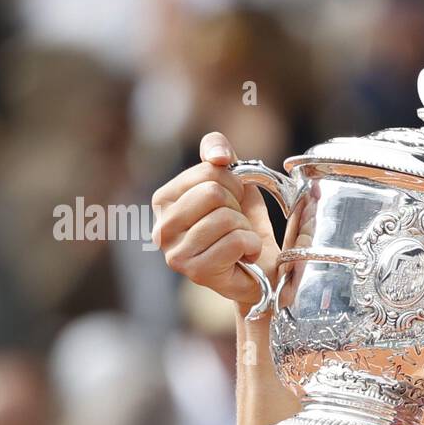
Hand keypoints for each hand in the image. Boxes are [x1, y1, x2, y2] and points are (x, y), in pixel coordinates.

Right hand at [151, 132, 278, 313]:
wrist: (262, 270)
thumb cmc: (243, 225)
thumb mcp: (233, 181)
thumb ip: (218, 152)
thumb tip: (218, 155)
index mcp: (164, 200)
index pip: (207, 171)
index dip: (233, 183)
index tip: (233, 201)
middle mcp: (161, 227)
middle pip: (213, 192)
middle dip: (238, 206)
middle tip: (237, 224)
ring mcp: (175, 253)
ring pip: (225, 217)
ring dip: (245, 228)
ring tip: (239, 241)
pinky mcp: (195, 272)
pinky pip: (235, 242)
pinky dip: (251, 246)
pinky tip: (244, 256)